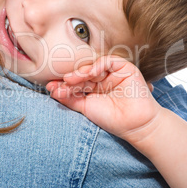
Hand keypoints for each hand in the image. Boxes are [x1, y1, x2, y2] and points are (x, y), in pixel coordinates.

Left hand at [46, 55, 160, 143]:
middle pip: (83, 74)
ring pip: (93, 67)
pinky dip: (97, 66)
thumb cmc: (112, 119)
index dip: (64, 84)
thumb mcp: (85, 108)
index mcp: (94, 88)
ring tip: (69, 80)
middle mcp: (103, 79)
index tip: (50, 87)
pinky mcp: (125, 68)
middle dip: (70, 79)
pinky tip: (89, 74)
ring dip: (80, 73)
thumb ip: (69, 99)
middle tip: (58, 84)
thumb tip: (51, 90)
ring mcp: (113, 73)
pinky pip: (108, 61)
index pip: (76, 82)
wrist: (135, 126)